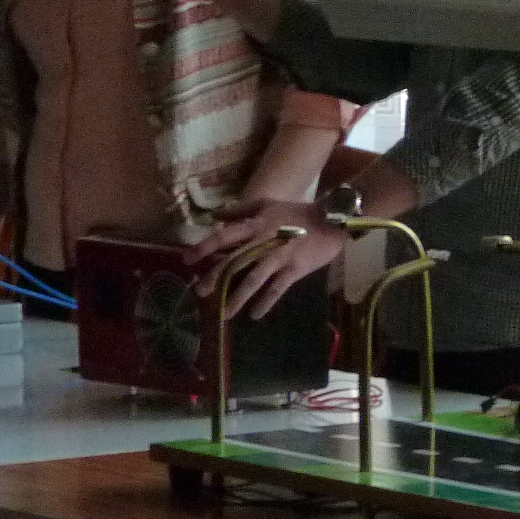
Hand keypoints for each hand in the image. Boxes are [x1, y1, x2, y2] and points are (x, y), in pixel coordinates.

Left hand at [185, 200, 341, 317]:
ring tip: (225, 313)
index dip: (205, 247)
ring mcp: (280, 258)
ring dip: (238, 296)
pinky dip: (265, 303)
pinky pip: (276, 289)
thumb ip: (240, 209)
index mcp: (257, 225)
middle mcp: (265, 242)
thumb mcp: (268, 204)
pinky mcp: (295, 270)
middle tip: (200, 292)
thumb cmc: (298, 212)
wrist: (332, 222)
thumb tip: (215, 216)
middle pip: (235, 261)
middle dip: (216, 277)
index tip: (187, 259)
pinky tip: (255, 314)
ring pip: (254, 279)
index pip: (225, 236)